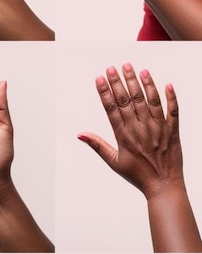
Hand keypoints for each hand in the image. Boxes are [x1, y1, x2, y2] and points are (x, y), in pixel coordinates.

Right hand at [78, 63, 182, 199]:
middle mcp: (141, 129)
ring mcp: (158, 129)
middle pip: (128, 101)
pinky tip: (166, 83)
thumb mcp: (114, 162)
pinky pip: (173, 111)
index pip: (112, 109)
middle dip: (120, 82)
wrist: (164, 186)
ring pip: (149, 101)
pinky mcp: (173, 131)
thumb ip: (98, 145)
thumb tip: (80, 134)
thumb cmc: (138, 175)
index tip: (99, 78)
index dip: (105, 92)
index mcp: (125, 136)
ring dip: (142, 83)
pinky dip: (171, 97)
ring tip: (136, 69)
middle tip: (114, 67)